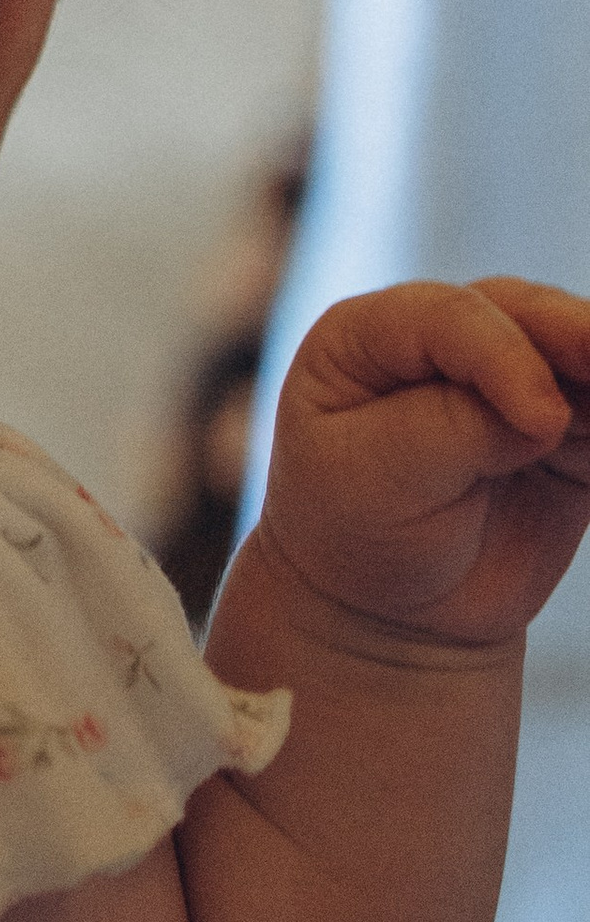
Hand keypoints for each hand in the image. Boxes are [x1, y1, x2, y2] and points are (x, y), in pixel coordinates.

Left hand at [263, 277, 589, 652]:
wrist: (386, 606)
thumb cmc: (354, 529)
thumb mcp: (380, 477)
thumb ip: (458, 429)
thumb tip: (550, 410)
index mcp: (373, 334)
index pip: (450, 316)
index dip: (503, 355)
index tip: (541, 421)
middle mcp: (446, 342)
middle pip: (529, 315)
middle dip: (580, 338)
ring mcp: (511, 382)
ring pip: (580, 358)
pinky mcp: (566, 435)